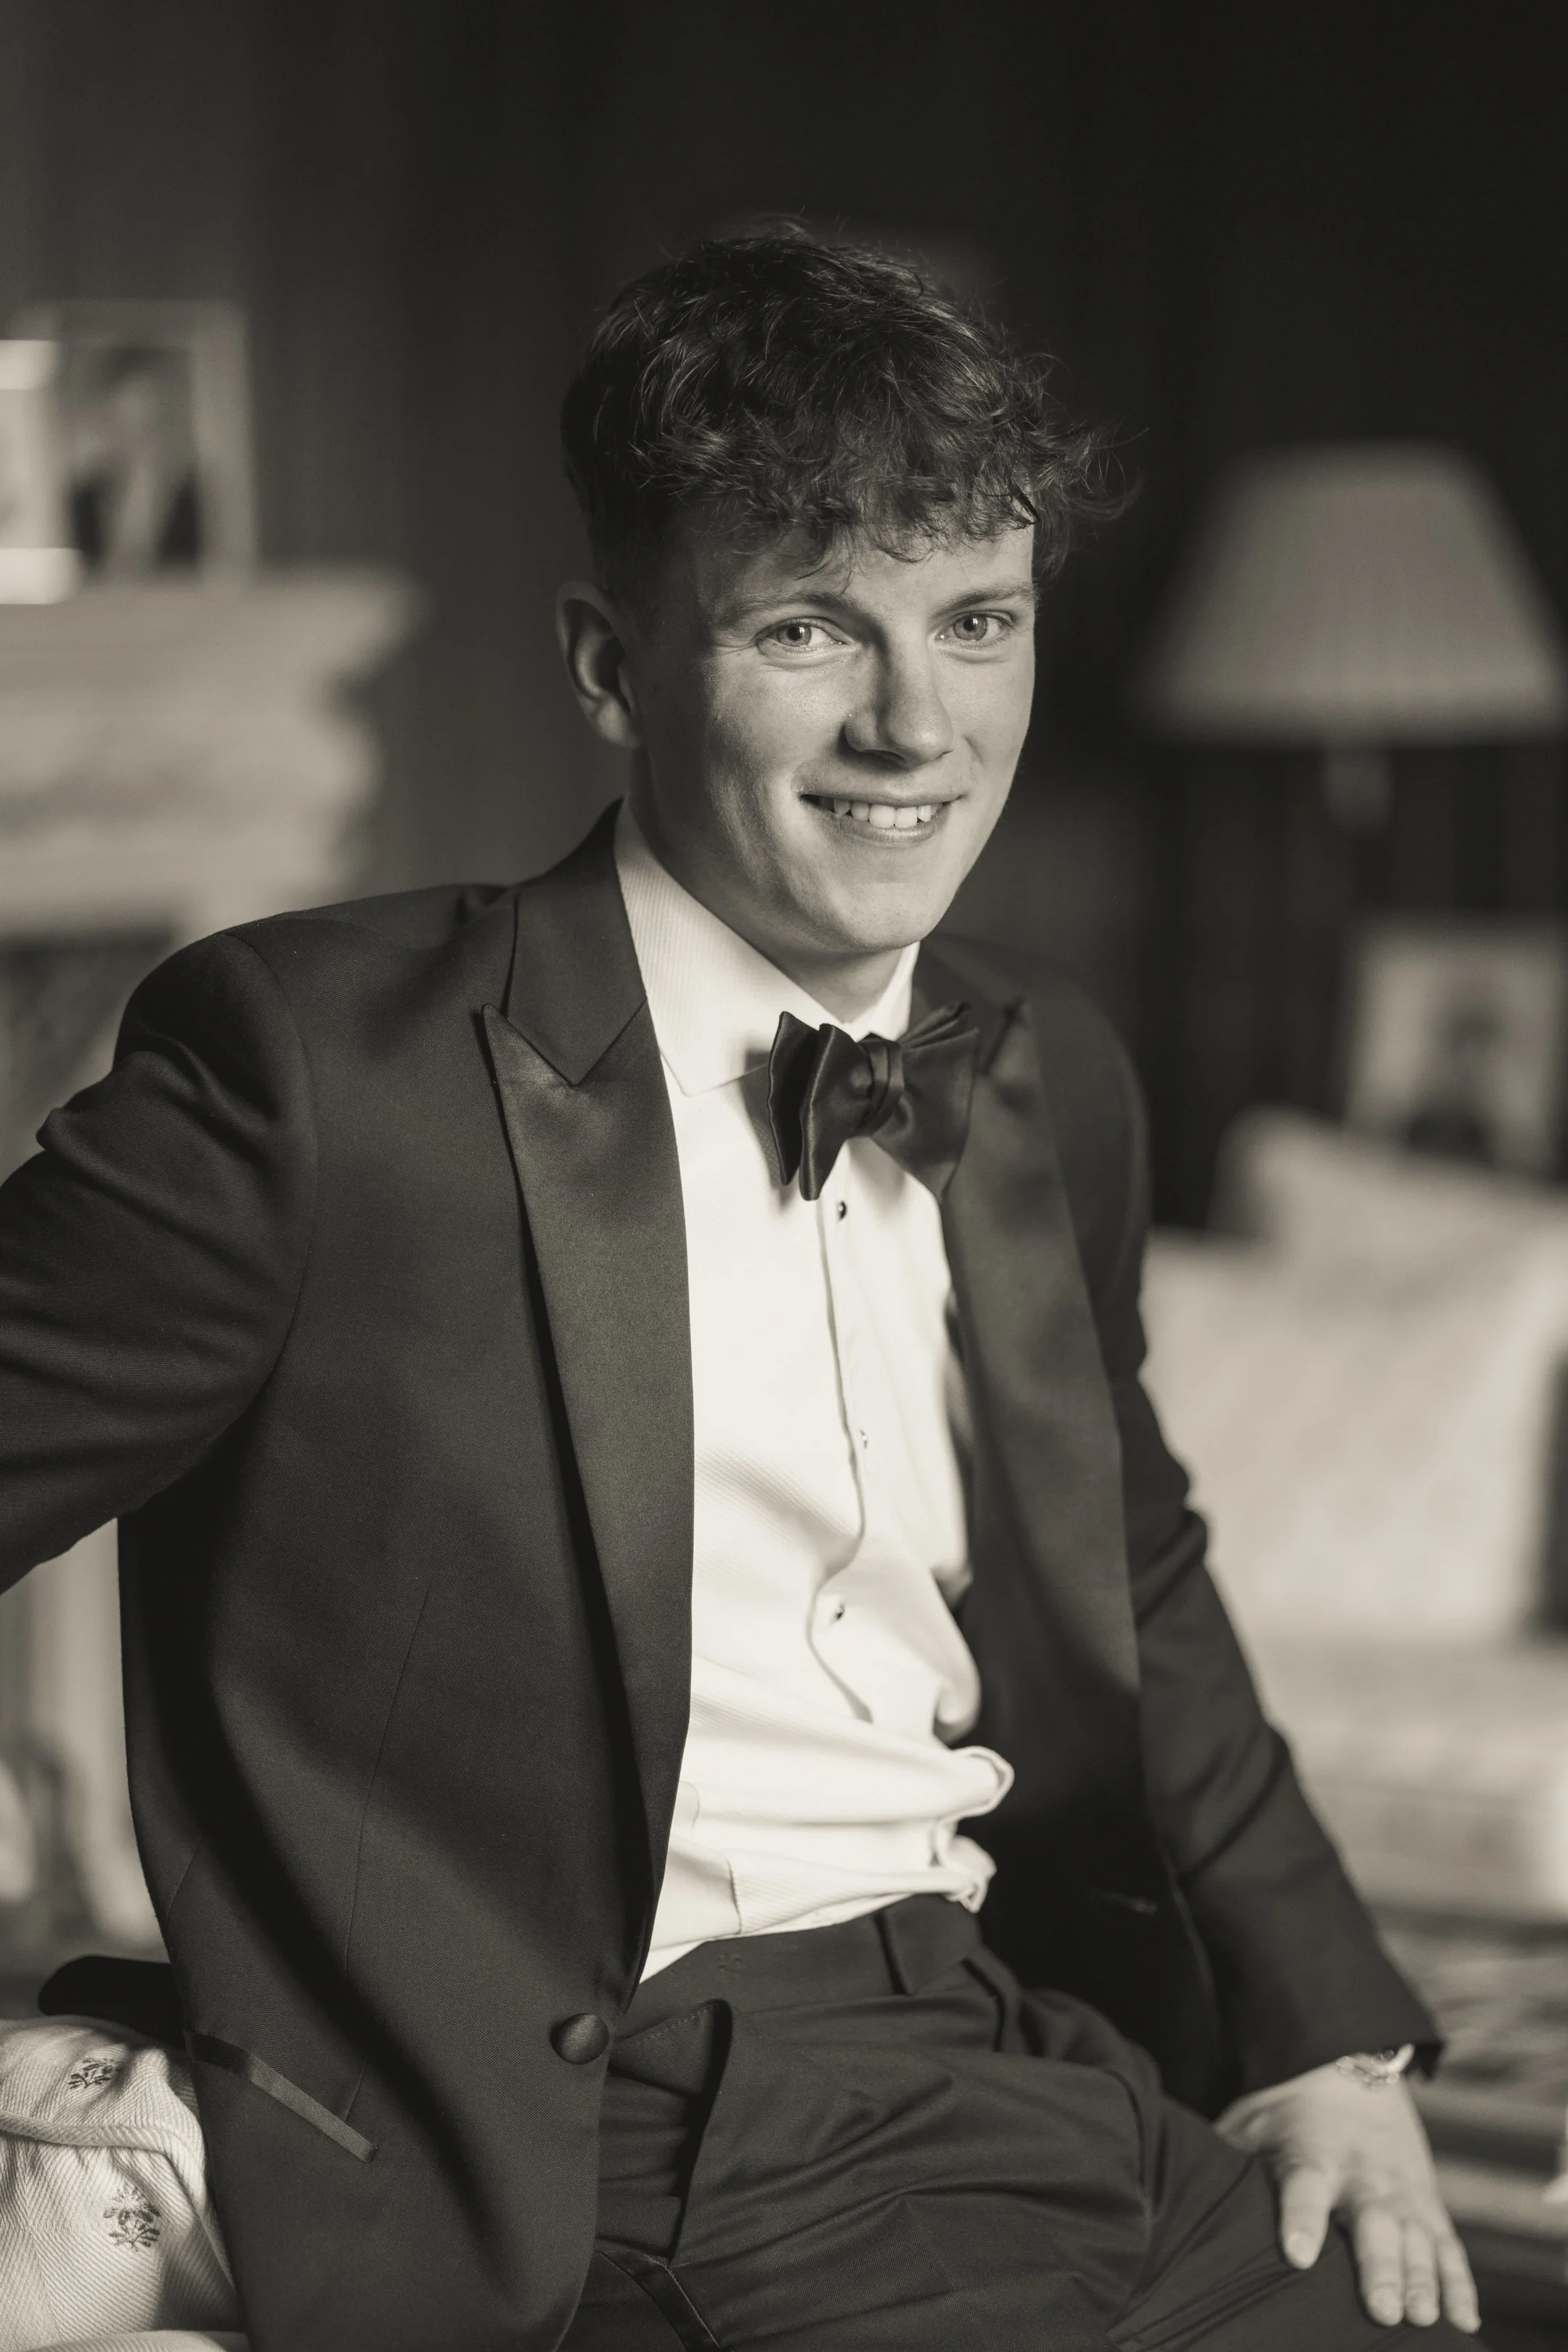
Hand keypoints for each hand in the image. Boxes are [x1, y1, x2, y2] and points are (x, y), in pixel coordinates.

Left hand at [1216, 2060, 1479, 2331]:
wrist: (1348, 2062)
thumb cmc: (1285, 2108)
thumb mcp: (1248, 2123)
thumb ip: (1223, 2162)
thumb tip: (1169, 2193)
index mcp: (1311, 2154)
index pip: (1304, 2187)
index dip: (1301, 2220)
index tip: (1298, 2254)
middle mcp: (1361, 2173)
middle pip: (1372, 2221)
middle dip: (1380, 2267)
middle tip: (1384, 2311)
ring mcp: (1401, 2188)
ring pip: (1416, 2237)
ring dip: (1422, 2280)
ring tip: (1423, 2320)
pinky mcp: (1428, 2201)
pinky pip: (1449, 2246)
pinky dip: (1459, 2283)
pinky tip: (1464, 2321)